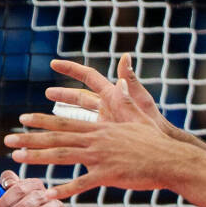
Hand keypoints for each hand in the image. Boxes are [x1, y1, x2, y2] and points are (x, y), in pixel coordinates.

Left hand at [0, 169, 76, 206]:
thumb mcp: (10, 199)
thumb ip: (7, 185)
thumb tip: (7, 182)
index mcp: (31, 186)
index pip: (20, 187)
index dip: (6, 198)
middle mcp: (45, 194)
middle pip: (34, 196)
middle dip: (21, 206)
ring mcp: (56, 206)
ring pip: (52, 204)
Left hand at [3, 55, 198, 200]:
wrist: (172, 158)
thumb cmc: (156, 140)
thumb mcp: (138, 115)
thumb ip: (126, 98)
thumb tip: (123, 75)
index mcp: (100, 127)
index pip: (65, 122)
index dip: (42, 121)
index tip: (23, 119)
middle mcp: (96, 139)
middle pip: (57, 137)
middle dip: (30, 137)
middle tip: (7, 139)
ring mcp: (101, 156)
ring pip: (63, 156)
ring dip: (38, 157)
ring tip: (16, 158)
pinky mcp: (108, 175)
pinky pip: (81, 184)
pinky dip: (63, 189)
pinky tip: (46, 194)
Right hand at [44, 54, 176, 134]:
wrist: (157, 149)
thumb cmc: (153, 124)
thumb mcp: (140, 101)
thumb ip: (129, 82)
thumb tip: (125, 57)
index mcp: (112, 94)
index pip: (88, 77)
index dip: (71, 69)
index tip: (54, 64)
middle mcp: (106, 106)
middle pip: (80, 97)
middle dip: (63, 95)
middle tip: (47, 93)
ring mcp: (103, 122)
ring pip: (79, 115)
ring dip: (64, 114)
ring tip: (47, 118)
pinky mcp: (102, 136)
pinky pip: (83, 133)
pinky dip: (72, 133)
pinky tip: (59, 138)